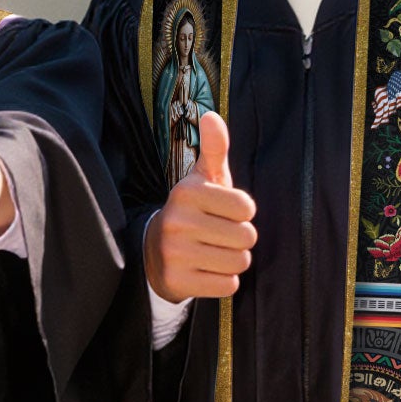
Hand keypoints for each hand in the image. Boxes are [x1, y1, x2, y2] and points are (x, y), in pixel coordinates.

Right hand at [145, 111, 256, 299]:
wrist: (153, 251)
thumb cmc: (192, 211)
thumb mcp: (202, 179)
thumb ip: (214, 148)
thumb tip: (211, 115)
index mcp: (187, 192)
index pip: (247, 208)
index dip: (242, 213)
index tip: (223, 212)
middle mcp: (177, 221)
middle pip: (247, 237)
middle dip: (239, 239)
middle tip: (218, 236)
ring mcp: (175, 253)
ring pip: (239, 262)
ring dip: (233, 260)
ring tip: (213, 252)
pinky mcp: (177, 281)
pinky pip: (227, 285)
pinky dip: (223, 281)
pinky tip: (205, 270)